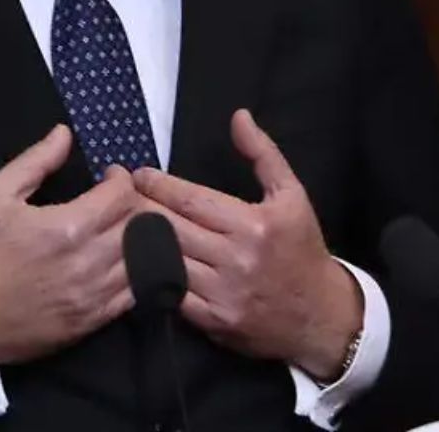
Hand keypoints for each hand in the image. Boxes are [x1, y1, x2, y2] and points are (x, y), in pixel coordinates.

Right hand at [0, 125, 144, 367]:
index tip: (109, 176)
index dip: (121, 179)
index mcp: (65, 228)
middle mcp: (87, 264)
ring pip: (143, 261)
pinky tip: (123, 263)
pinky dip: (138, 274)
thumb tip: (64, 134)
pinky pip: (134, 295)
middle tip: (121, 200)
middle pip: (140, 226)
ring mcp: (92, 297)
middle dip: (136, 205)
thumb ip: (35, 161)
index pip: (121, 196)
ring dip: (142, 240)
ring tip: (125, 229)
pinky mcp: (91, 322)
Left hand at [132, 109, 362, 380]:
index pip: (192, 200)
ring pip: (167, 261)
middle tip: (118, 196)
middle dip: (141, 209)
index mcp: (254, 224)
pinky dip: (152, 277)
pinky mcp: (214, 322)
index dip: (158, 185)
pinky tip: (137, 262)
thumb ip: (263, 154)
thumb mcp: (292, 196)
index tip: (138, 175)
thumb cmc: (302, 248)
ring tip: (120, 225)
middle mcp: (237, 259)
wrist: (321, 316)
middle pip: (172, 229)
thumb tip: (238, 117)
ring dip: (140, 242)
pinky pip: (172, 295)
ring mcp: (224, 294)